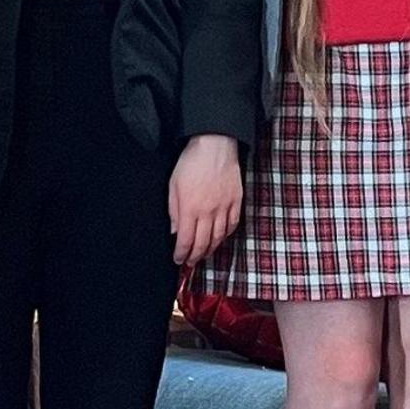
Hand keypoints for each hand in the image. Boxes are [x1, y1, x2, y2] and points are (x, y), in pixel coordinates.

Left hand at [168, 133, 243, 265]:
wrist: (215, 146)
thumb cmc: (191, 163)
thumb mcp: (173, 186)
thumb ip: (174, 211)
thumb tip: (175, 231)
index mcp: (190, 208)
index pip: (185, 240)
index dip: (181, 254)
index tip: (178, 259)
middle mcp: (208, 212)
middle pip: (202, 243)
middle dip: (195, 257)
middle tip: (190, 262)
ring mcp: (224, 208)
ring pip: (218, 237)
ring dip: (210, 249)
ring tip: (204, 254)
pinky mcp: (236, 201)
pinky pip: (232, 225)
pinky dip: (225, 235)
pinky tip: (219, 238)